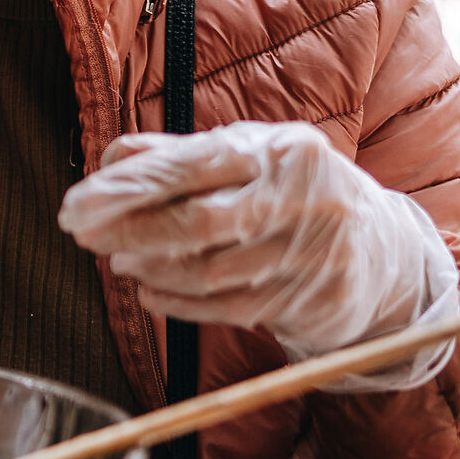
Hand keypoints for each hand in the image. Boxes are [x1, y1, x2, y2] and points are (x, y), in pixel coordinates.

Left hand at [57, 122, 458, 390]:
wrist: (382, 250)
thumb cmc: (291, 193)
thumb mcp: (245, 157)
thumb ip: (176, 155)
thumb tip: (109, 158)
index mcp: (276, 150)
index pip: (189, 166)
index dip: (127, 188)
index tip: (76, 204)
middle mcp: (298, 197)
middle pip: (197, 222)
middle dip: (129, 231)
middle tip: (81, 235)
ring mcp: (309, 252)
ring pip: (209, 271)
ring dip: (150, 268)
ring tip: (116, 261)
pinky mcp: (312, 300)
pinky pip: (228, 308)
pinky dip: (178, 303)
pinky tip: (148, 292)